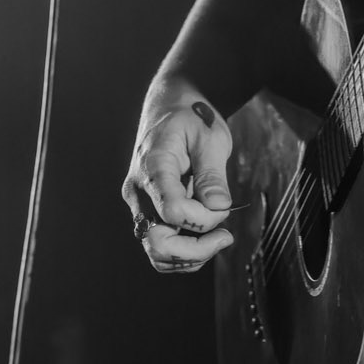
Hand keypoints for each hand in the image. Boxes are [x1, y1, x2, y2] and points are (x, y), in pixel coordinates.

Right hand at [121, 81, 235, 273]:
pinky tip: (204, 239)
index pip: (173, 211)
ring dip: (189, 256)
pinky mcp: (145, 211)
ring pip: (155, 251)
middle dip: (196, 249)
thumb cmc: (191, 117)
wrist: (168, 107)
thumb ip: (213, 174)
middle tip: (225, 237)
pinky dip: (181, 253)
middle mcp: (138, 190)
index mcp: (154, 167)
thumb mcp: (210, 137)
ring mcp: (138, 203)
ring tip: (217, 239)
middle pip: (158, 242)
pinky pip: (157, 246)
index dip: (204, 219)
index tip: (224, 206)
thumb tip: (219, 207)